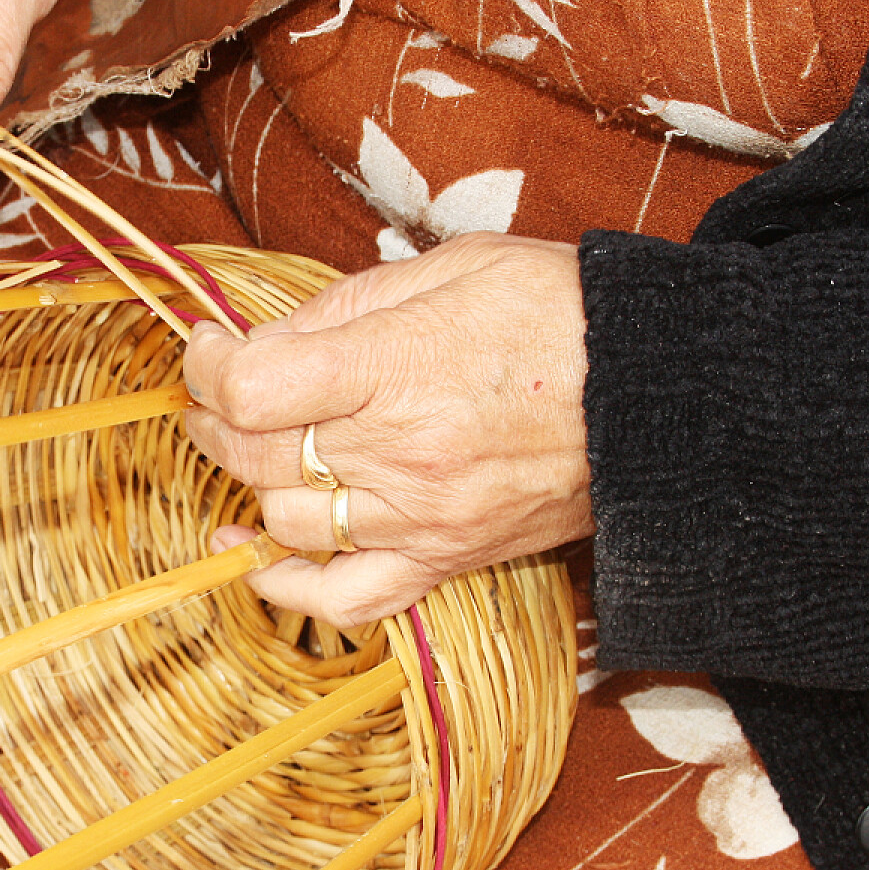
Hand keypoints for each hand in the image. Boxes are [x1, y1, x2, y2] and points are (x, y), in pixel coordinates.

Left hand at [183, 233, 593, 627]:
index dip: (207, 366)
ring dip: (251, 484)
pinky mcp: (446, 561)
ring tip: (256, 448)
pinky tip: (255, 555)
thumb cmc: (559, 313)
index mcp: (397, 367)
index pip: (251, 388)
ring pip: (286, 521)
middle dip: (214, 419)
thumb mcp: (448, 269)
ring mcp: (422, 518)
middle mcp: (402, 453)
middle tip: (216, 393)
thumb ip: (341, 308)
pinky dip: (287, 586)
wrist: (662, 393)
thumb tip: (260, 341)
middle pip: (256, 455)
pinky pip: (343, 600)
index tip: (210, 347)